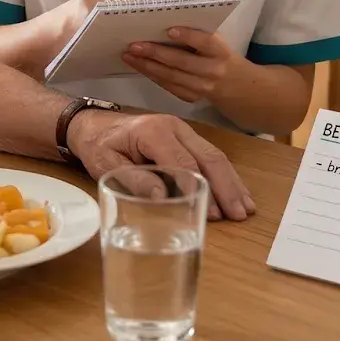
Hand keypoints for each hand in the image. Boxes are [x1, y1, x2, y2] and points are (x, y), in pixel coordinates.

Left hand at [66, 110, 254, 222]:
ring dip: (232, 183)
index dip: (199, 189)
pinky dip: (226, 176)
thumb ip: (134, 179)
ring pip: (215, 156)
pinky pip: (211, 156)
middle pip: (208, 158)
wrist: (94, 126)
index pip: (183, 163)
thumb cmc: (99, 146)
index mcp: (153, 132)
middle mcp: (174, 127)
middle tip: (239, 214)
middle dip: (226, 187)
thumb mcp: (107, 164)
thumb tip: (162, 197)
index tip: (212, 213)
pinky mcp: (187, 138)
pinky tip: (237, 193)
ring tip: (245, 208)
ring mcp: (183, 131)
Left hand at [122, 27, 237, 103]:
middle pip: (182, 62)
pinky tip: (138, 66)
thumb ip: (196, 30)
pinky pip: (168, 86)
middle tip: (134, 45)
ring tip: (128, 55)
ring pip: (171, 77)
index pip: (205, 42)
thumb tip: (164, 14)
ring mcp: (201, 87)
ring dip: (147, 66)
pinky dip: (151, 76)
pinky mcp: (191, 98)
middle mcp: (212, 70)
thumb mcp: (214, 39)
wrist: (232, 82)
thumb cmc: (216, 52)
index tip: (169, 30)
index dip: (188, 36)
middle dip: (156, 53)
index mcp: (219, 51)